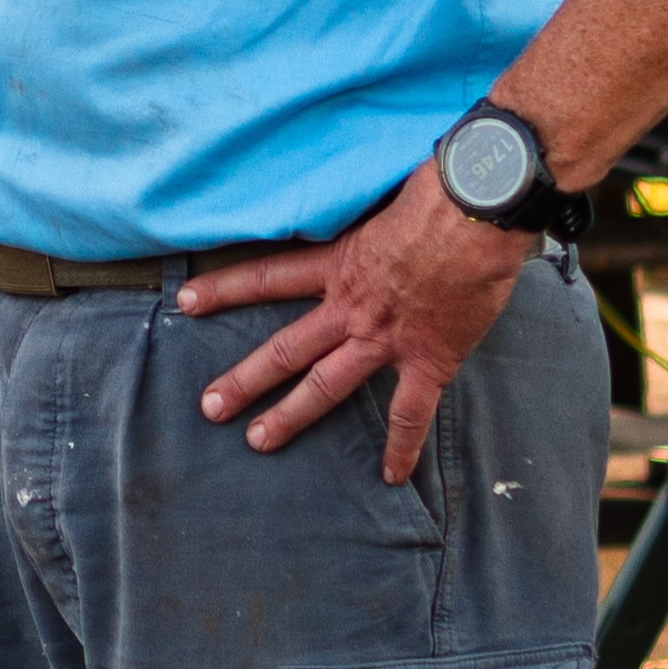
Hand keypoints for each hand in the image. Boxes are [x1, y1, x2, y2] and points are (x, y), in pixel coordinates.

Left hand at [172, 169, 536, 482]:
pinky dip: (403, 447)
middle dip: (244, 379)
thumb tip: (349, 196)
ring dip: (290, 415)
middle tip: (210, 406)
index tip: (186, 302)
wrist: (481, 210)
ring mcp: (386, 338)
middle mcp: (351, 307)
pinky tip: (393, 476)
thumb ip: (358, 210)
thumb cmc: (439, 191)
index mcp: (338, 264)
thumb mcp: (379, 194)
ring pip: (327, 385)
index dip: (224, 290)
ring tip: (256, 441)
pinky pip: (410, 413)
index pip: (267, 277)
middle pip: (285, 348)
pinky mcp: (429, 359)